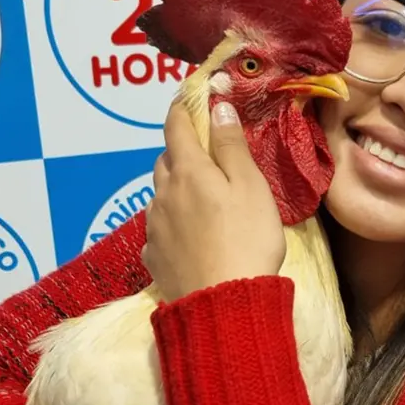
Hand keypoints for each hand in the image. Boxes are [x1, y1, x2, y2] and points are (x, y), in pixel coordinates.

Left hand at [143, 100, 285, 300]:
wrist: (224, 305)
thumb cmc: (248, 239)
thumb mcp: (251, 186)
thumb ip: (231, 146)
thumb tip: (217, 107)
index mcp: (189, 171)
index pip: (176, 127)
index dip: (182, 108)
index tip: (189, 98)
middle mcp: (163, 194)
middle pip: (165, 160)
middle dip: (181, 150)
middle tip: (204, 153)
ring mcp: (155, 227)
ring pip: (160, 194)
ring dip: (175, 186)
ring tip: (200, 196)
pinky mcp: (154, 257)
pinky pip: (158, 227)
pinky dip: (171, 220)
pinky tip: (188, 234)